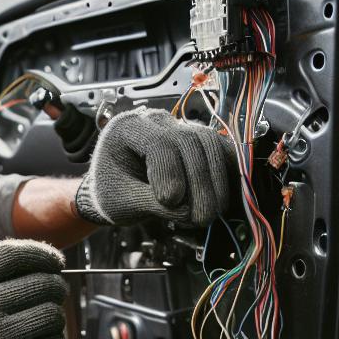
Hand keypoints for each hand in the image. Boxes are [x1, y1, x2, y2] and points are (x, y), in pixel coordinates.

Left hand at [75, 107, 237, 226]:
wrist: (117, 190)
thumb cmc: (112, 194)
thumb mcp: (120, 203)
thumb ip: (151, 204)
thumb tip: (188, 210)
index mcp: (126, 128)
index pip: (157, 142)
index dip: (169, 171)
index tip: (170, 201)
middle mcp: (155, 121)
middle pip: (188, 141)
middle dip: (198, 182)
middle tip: (200, 218)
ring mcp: (179, 127)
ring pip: (208, 142)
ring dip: (216, 180)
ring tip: (210, 213)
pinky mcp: (197, 141)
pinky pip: (220, 148)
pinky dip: (226, 171)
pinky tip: (224, 196)